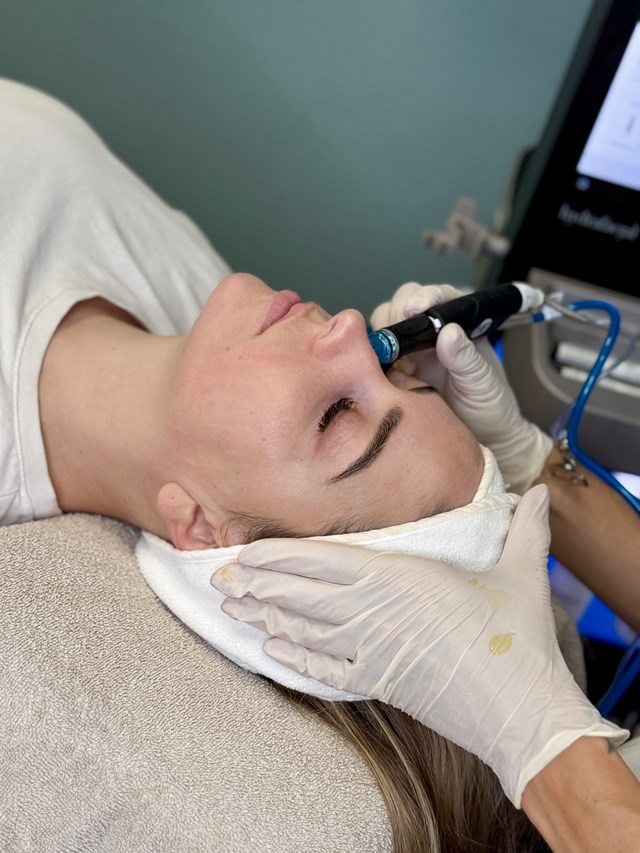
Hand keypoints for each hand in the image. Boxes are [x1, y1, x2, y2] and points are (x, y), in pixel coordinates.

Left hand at [211, 487, 625, 805]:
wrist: (521, 711)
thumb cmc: (518, 640)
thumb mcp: (522, 573)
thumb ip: (525, 528)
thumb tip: (537, 491)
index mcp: (400, 577)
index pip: (323, 560)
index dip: (278, 555)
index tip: (245, 550)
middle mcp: (374, 612)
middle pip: (301, 595)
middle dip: (256, 585)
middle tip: (218, 577)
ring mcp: (371, 652)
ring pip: (303, 631)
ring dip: (264, 618)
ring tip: (232, 609)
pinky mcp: (378, 684)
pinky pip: (324, 671)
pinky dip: (293, 660)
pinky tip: (269, 653)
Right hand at [371, 282, 552, 492]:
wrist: (483, 439)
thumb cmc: (490, 406)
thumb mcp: (482, 382)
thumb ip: (466, 358)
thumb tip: (449, 332)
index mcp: (457, 324)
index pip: (437, 297)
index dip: (423, 297)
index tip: (414, 309)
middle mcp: (431, 333)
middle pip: (402, 305)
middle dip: (395, 314)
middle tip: (396, 337)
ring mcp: (411, 352)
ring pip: (384, 329)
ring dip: (381, 337)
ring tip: (386, 357)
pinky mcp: (394, 373)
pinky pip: (376, 359)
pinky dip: (369, 361)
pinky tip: (373, 371)